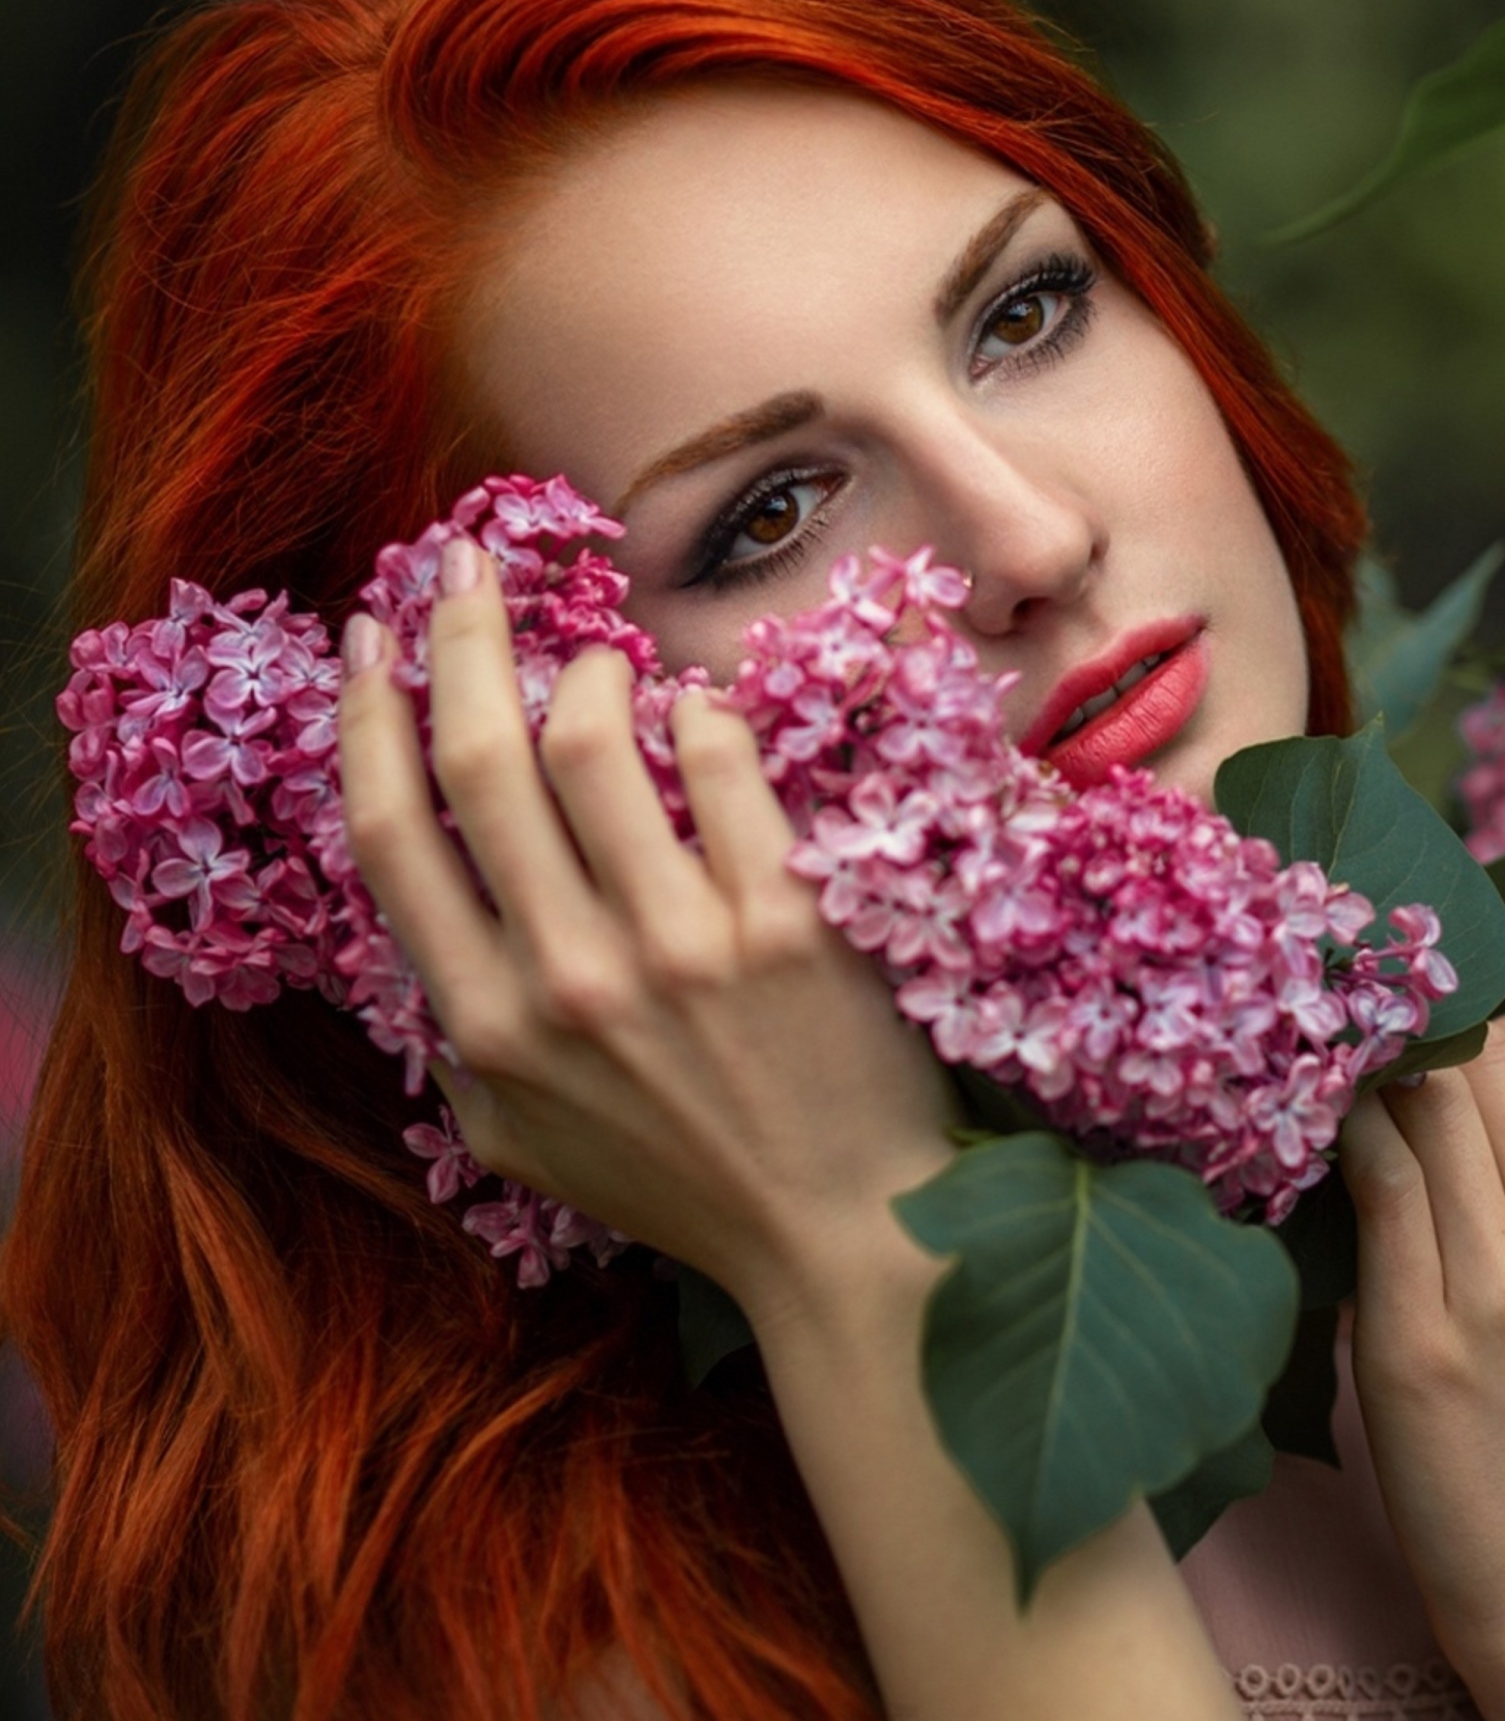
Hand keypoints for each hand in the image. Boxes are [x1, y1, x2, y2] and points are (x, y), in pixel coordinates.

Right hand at [335, 541, 955, 1318]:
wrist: (841, 1230)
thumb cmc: (684, 1180)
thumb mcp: (525, 1138)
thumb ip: (461, 1037)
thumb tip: (431, 920)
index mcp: (490, 1027)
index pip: (394, 835)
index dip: (369, 718)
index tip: (371, 639)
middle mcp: (572, 978)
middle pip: (481, 758)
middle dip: (458, 636)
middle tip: (463, 569)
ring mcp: (682, 945)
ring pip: (593, 738)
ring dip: (584, 669)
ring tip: (598, 661)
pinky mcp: (787, 919)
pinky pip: (720, 764)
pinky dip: (697, 715)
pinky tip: (697, 716)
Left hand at [1339, 1017, 1504, 1720]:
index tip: (1481, 1063)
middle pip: (1490, 1069)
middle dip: (1448, 1051)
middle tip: (1415, 1074)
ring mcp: (1496, 1289)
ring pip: (1427, 1107)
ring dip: (1391, 1084)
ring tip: (1370, 1098)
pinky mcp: (1411, 1342)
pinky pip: (1373, 1186)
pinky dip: (1350, 1141)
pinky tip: (1339, 1144)